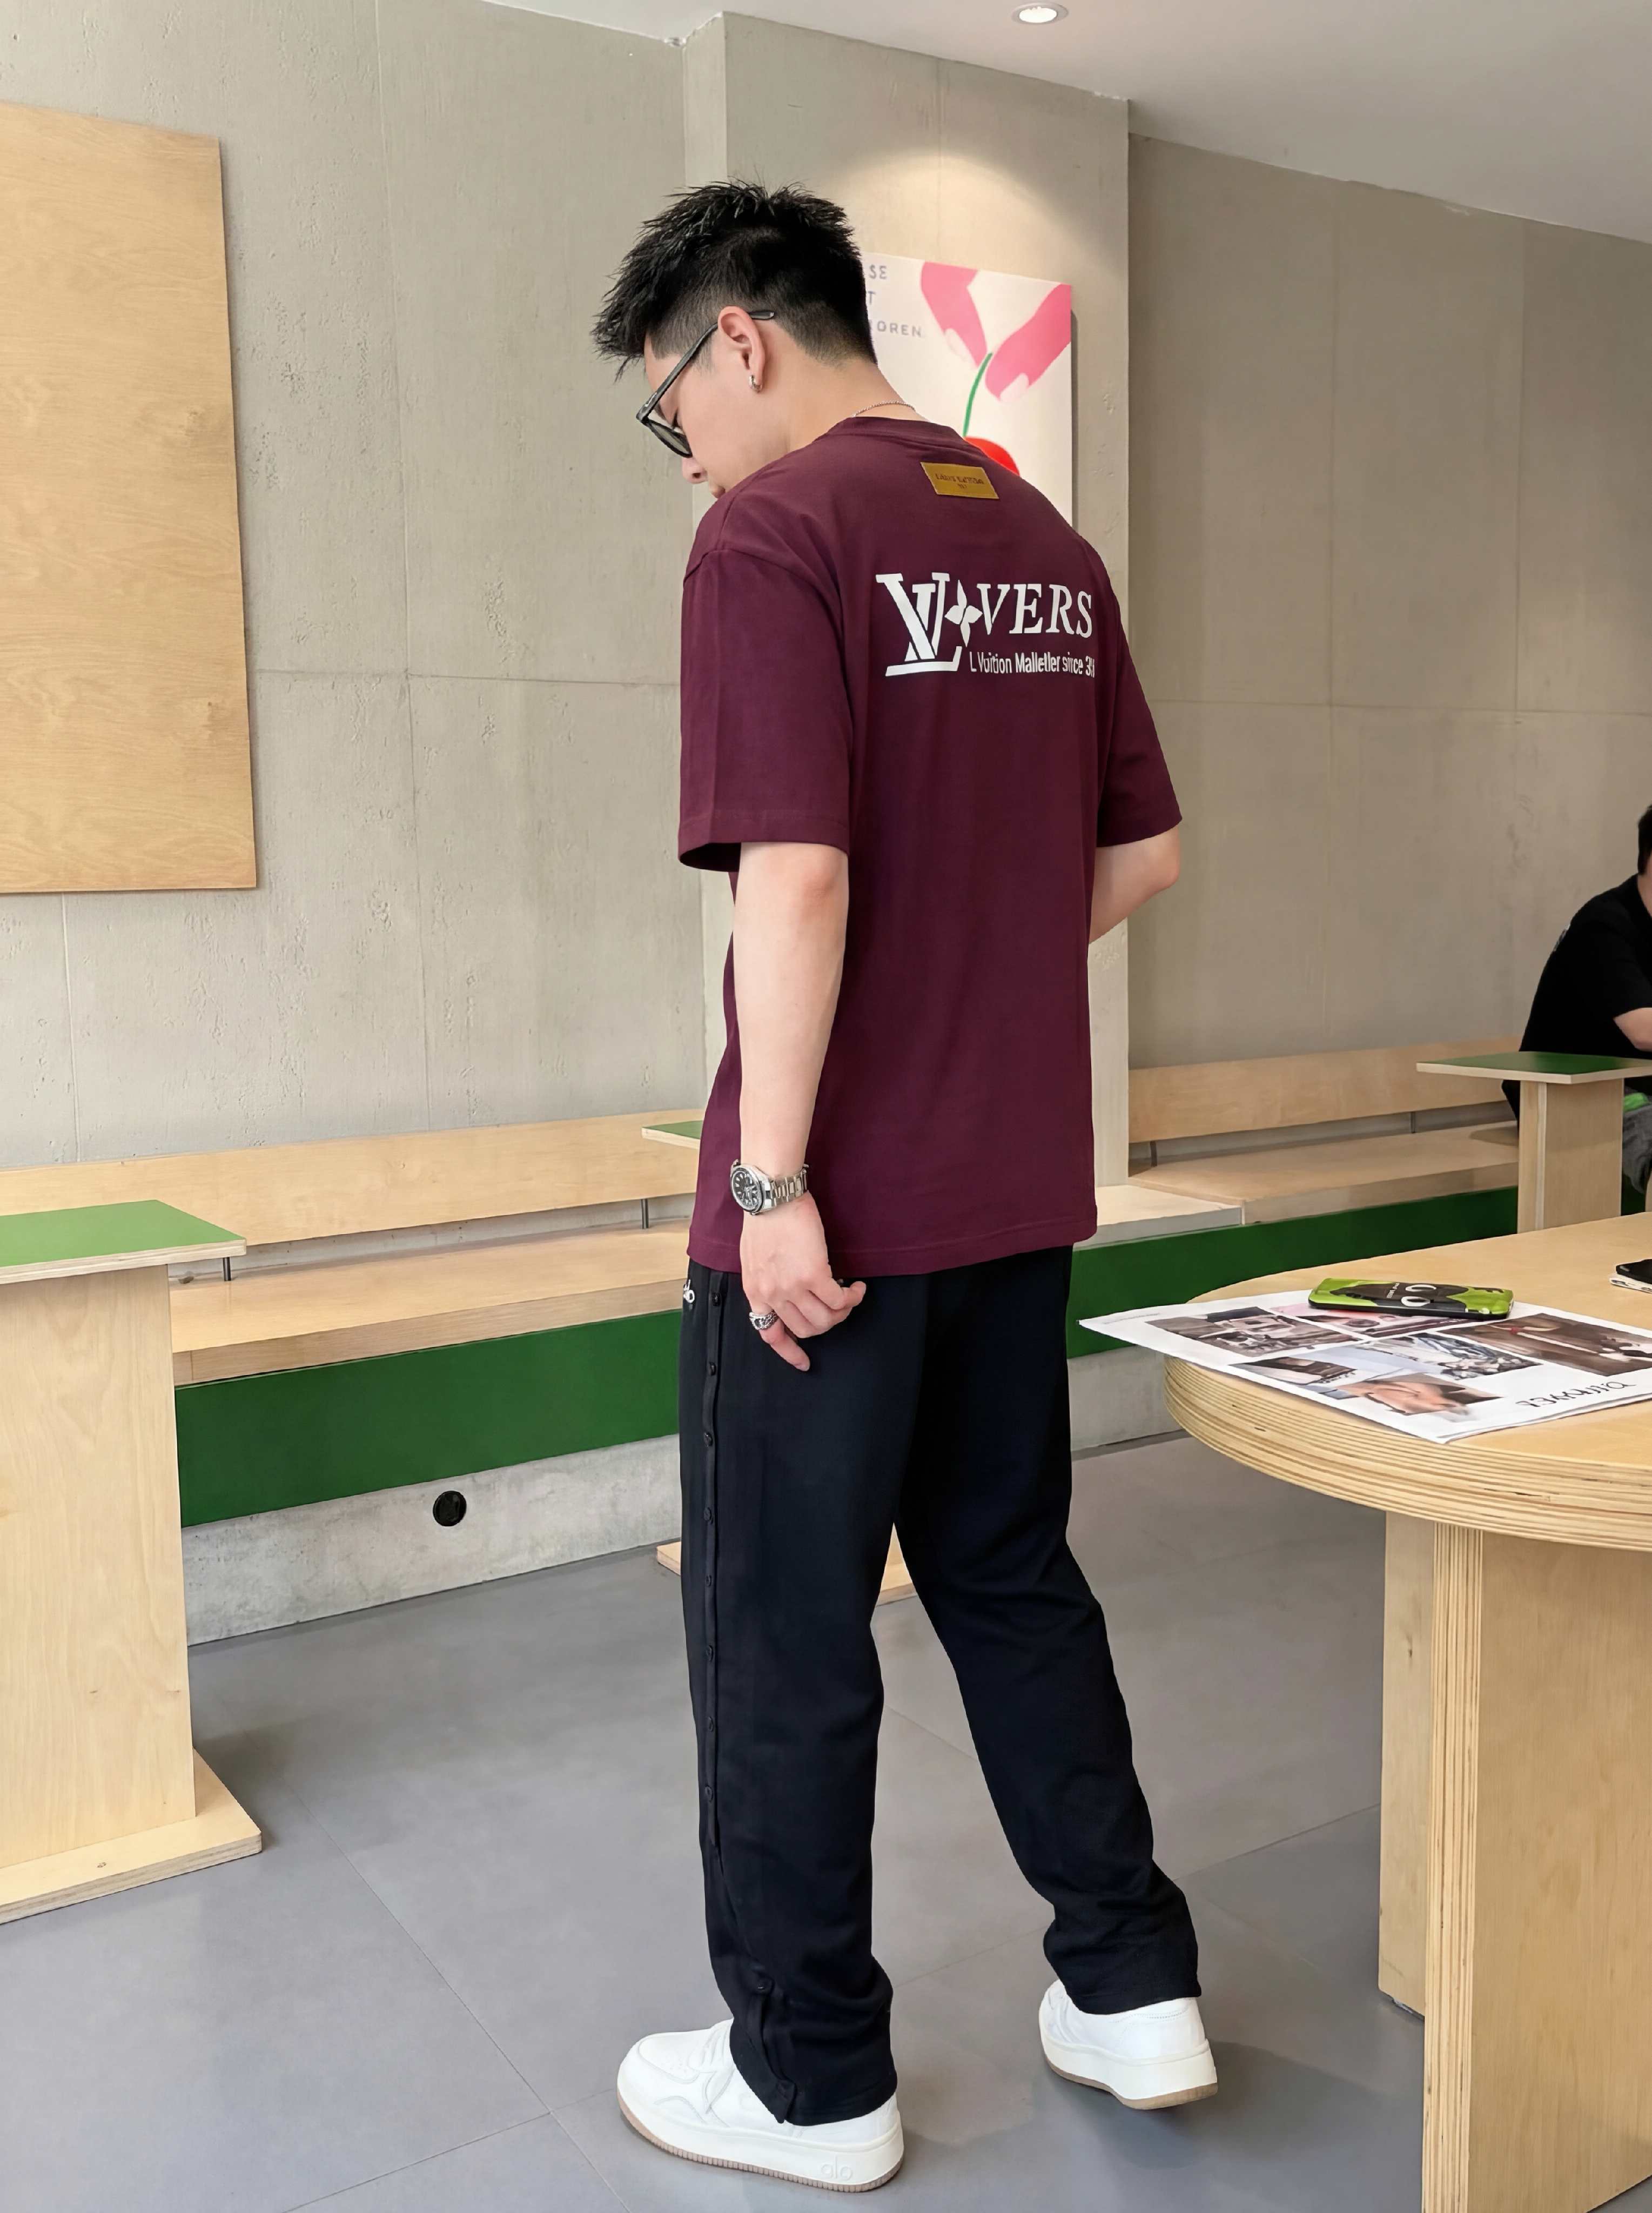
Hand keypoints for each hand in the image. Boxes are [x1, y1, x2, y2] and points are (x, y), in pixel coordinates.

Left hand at [740, 1193, 864, 1371]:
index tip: (804, 1363)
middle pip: (806, 1329)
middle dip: (826, 1324)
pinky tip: (857, 1288)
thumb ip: (766, 1281)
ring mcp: (793, 1287)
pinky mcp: (814, 1275)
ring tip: (849, 1296)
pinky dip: (853, 1298)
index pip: (770, 1334)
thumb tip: (785, 1292)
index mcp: (755, 1293)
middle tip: (837, 1308)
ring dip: (842, 1312)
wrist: (772, 1197)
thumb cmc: (765, 1220)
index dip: (790, 1352)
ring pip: (826, 1320)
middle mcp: (773, 1295)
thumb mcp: (753, 1259)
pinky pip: (839, 1301)